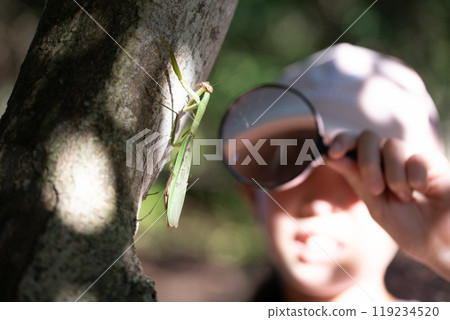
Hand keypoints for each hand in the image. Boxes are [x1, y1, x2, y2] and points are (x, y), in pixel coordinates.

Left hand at [326, 130, 449, 279]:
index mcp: (369, 167)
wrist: (439, 243)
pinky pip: (416, 157)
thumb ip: (356, 179)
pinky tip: (423, 190)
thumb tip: (330, 156)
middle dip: (367, 162)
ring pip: (392, 145)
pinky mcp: (432, 160)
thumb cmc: (406, 226)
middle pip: (368, 137)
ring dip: (393, 176)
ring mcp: (410, 157)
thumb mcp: (375, 204)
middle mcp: (387, 158)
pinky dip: (415, 177)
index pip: (352, 143)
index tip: (332, 153)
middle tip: (375, 189)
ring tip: (404, 197)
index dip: (341, 141)